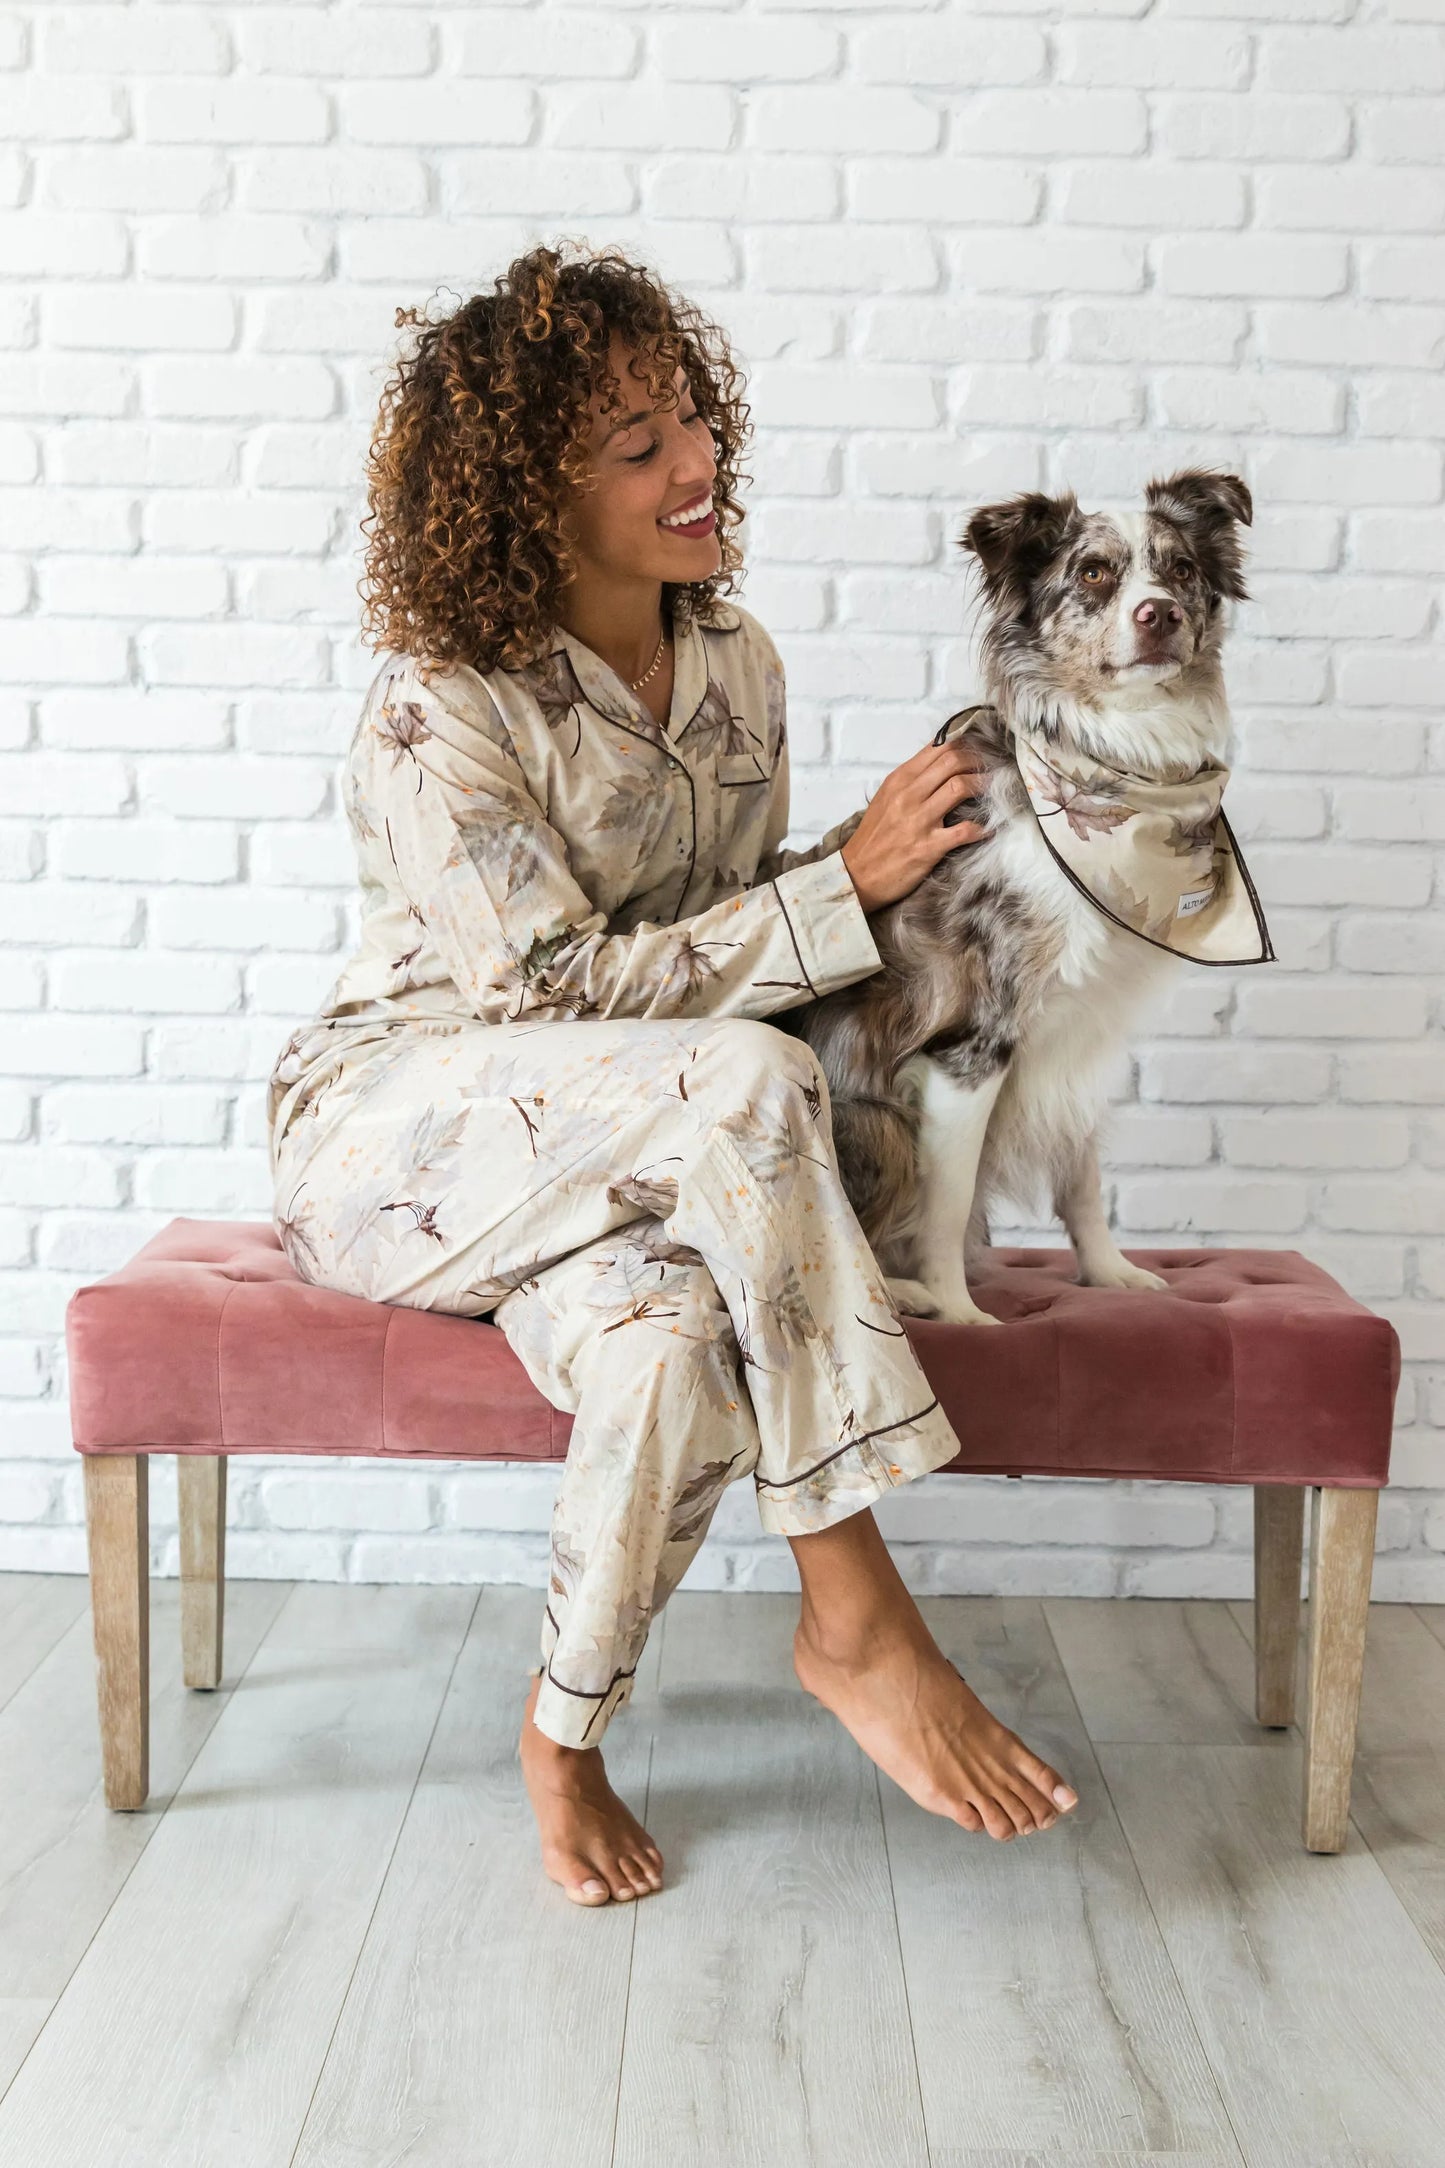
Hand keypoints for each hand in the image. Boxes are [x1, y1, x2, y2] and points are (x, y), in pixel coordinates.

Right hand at [839, 738, 991, 914]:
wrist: (856, 875)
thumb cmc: (874, 837)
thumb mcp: (887, 798)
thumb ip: (912, 779)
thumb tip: (942, 762)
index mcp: (899, 779)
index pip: (938, 747)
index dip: (966, 743)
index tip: (982, 748)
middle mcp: (908, 795)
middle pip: (953, 760)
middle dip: (979, 760)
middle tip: (995, 767)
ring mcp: (918, 820)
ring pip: (960, 786)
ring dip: (985, 785)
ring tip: (997, 789)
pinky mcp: (928, 846)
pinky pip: (964, 831)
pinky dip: (983, 827)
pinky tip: (990, 827)